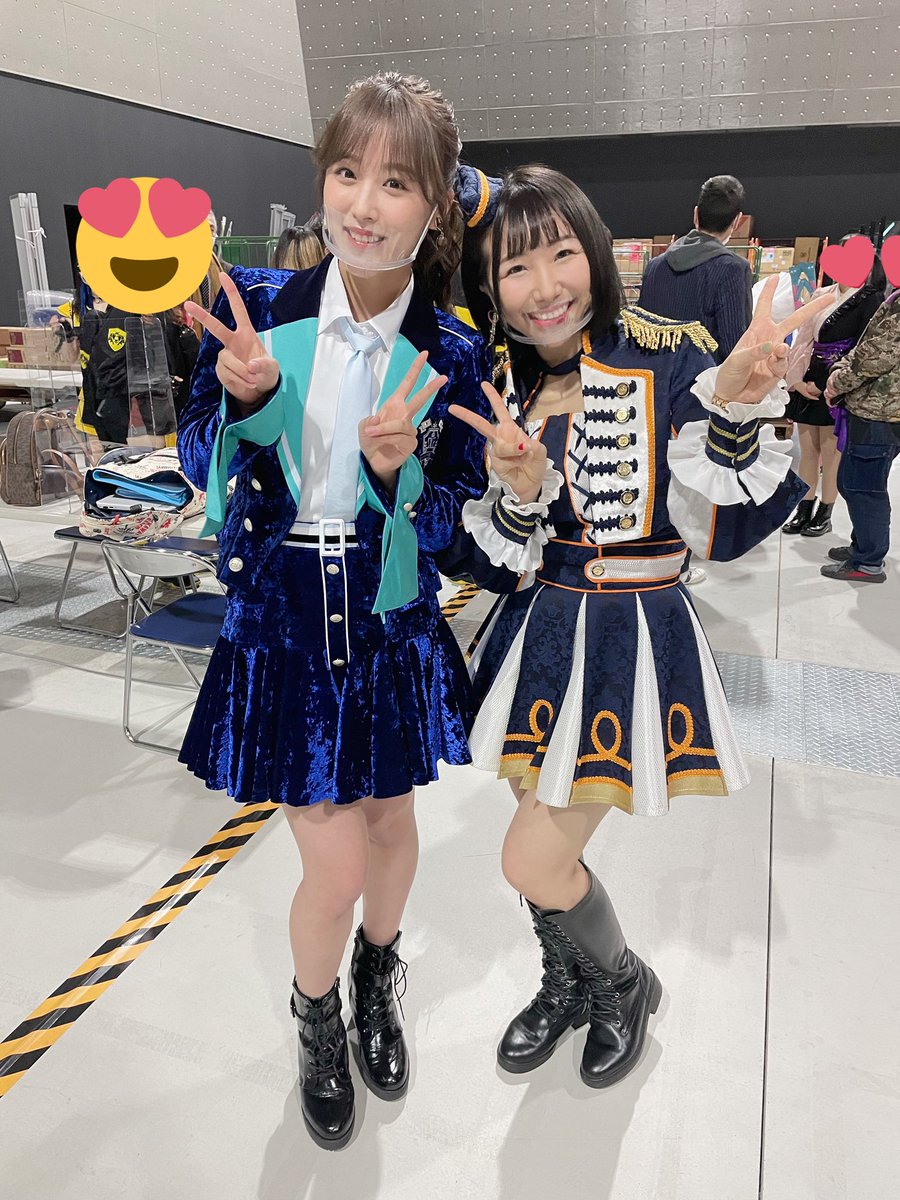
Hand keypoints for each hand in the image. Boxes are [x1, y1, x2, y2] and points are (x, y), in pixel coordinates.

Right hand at [184, 273, 279, 410]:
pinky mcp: (220, 369)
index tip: (223, 276)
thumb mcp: (272, 369)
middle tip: (188, 305)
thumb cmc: (266, 374)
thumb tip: (251, 365)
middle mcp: (233, 342)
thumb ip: (265, 366)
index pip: (239, 310)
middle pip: (215, 326)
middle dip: (202, 315)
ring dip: (242, 373)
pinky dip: (238, 381)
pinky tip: (245, 383)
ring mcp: (225, 355)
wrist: (258, 391)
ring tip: (253, 379)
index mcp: (247, 334)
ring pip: (227, 360)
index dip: (231, 292)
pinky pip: (226, 374)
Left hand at [360, 350, 446, 490]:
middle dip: (431, 387)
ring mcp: (410, 429)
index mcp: (394, 404)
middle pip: (420, 398)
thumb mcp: (363, 428)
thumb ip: (367, 422)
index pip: (407, 384)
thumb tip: (376, 421)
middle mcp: (404, 414)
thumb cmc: (371, 440)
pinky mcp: (411, 442)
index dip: (415, 369)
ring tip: (373, 435)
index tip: (424, 354)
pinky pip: (402, 438)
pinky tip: (385, 444)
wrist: (374, 460)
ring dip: (385, 429)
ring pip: (401, 424)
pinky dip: (389, 440)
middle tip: (444, 377)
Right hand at [449, 381, 547, 503]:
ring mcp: (496, 450)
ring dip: (515, 451)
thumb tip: (520, 446)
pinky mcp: (495, 462)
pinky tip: (520, 465)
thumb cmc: (534, 464)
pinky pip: (505, 458)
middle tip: (452, 408)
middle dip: (467, 416)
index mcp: (510, 429)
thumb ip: (531, 444)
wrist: (531, 483)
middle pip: (482, 424)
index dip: (493, 397)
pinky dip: (517, 460)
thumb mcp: (539, 450)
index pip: (500, 410)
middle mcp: (500, 437)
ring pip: (501, 446)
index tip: (483, 384)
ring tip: (526, 455)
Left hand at [715, 277, 835, 405]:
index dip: (769, 291)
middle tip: (829, 298)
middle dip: (811, 309)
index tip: (776, 277)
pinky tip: (772, 364)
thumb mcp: (736, 360)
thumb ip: (753, 352)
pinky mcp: (779, 369)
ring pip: (789, 345)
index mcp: (756, 331)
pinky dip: (779, 362)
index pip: (764, 307)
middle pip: (793, 320)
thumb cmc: (729, 375)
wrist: (732, 398)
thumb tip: (772, 346)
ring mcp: (775, 355)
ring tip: (776, 352)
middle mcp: (769, 339)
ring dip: (783, 349)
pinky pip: (784, 362)